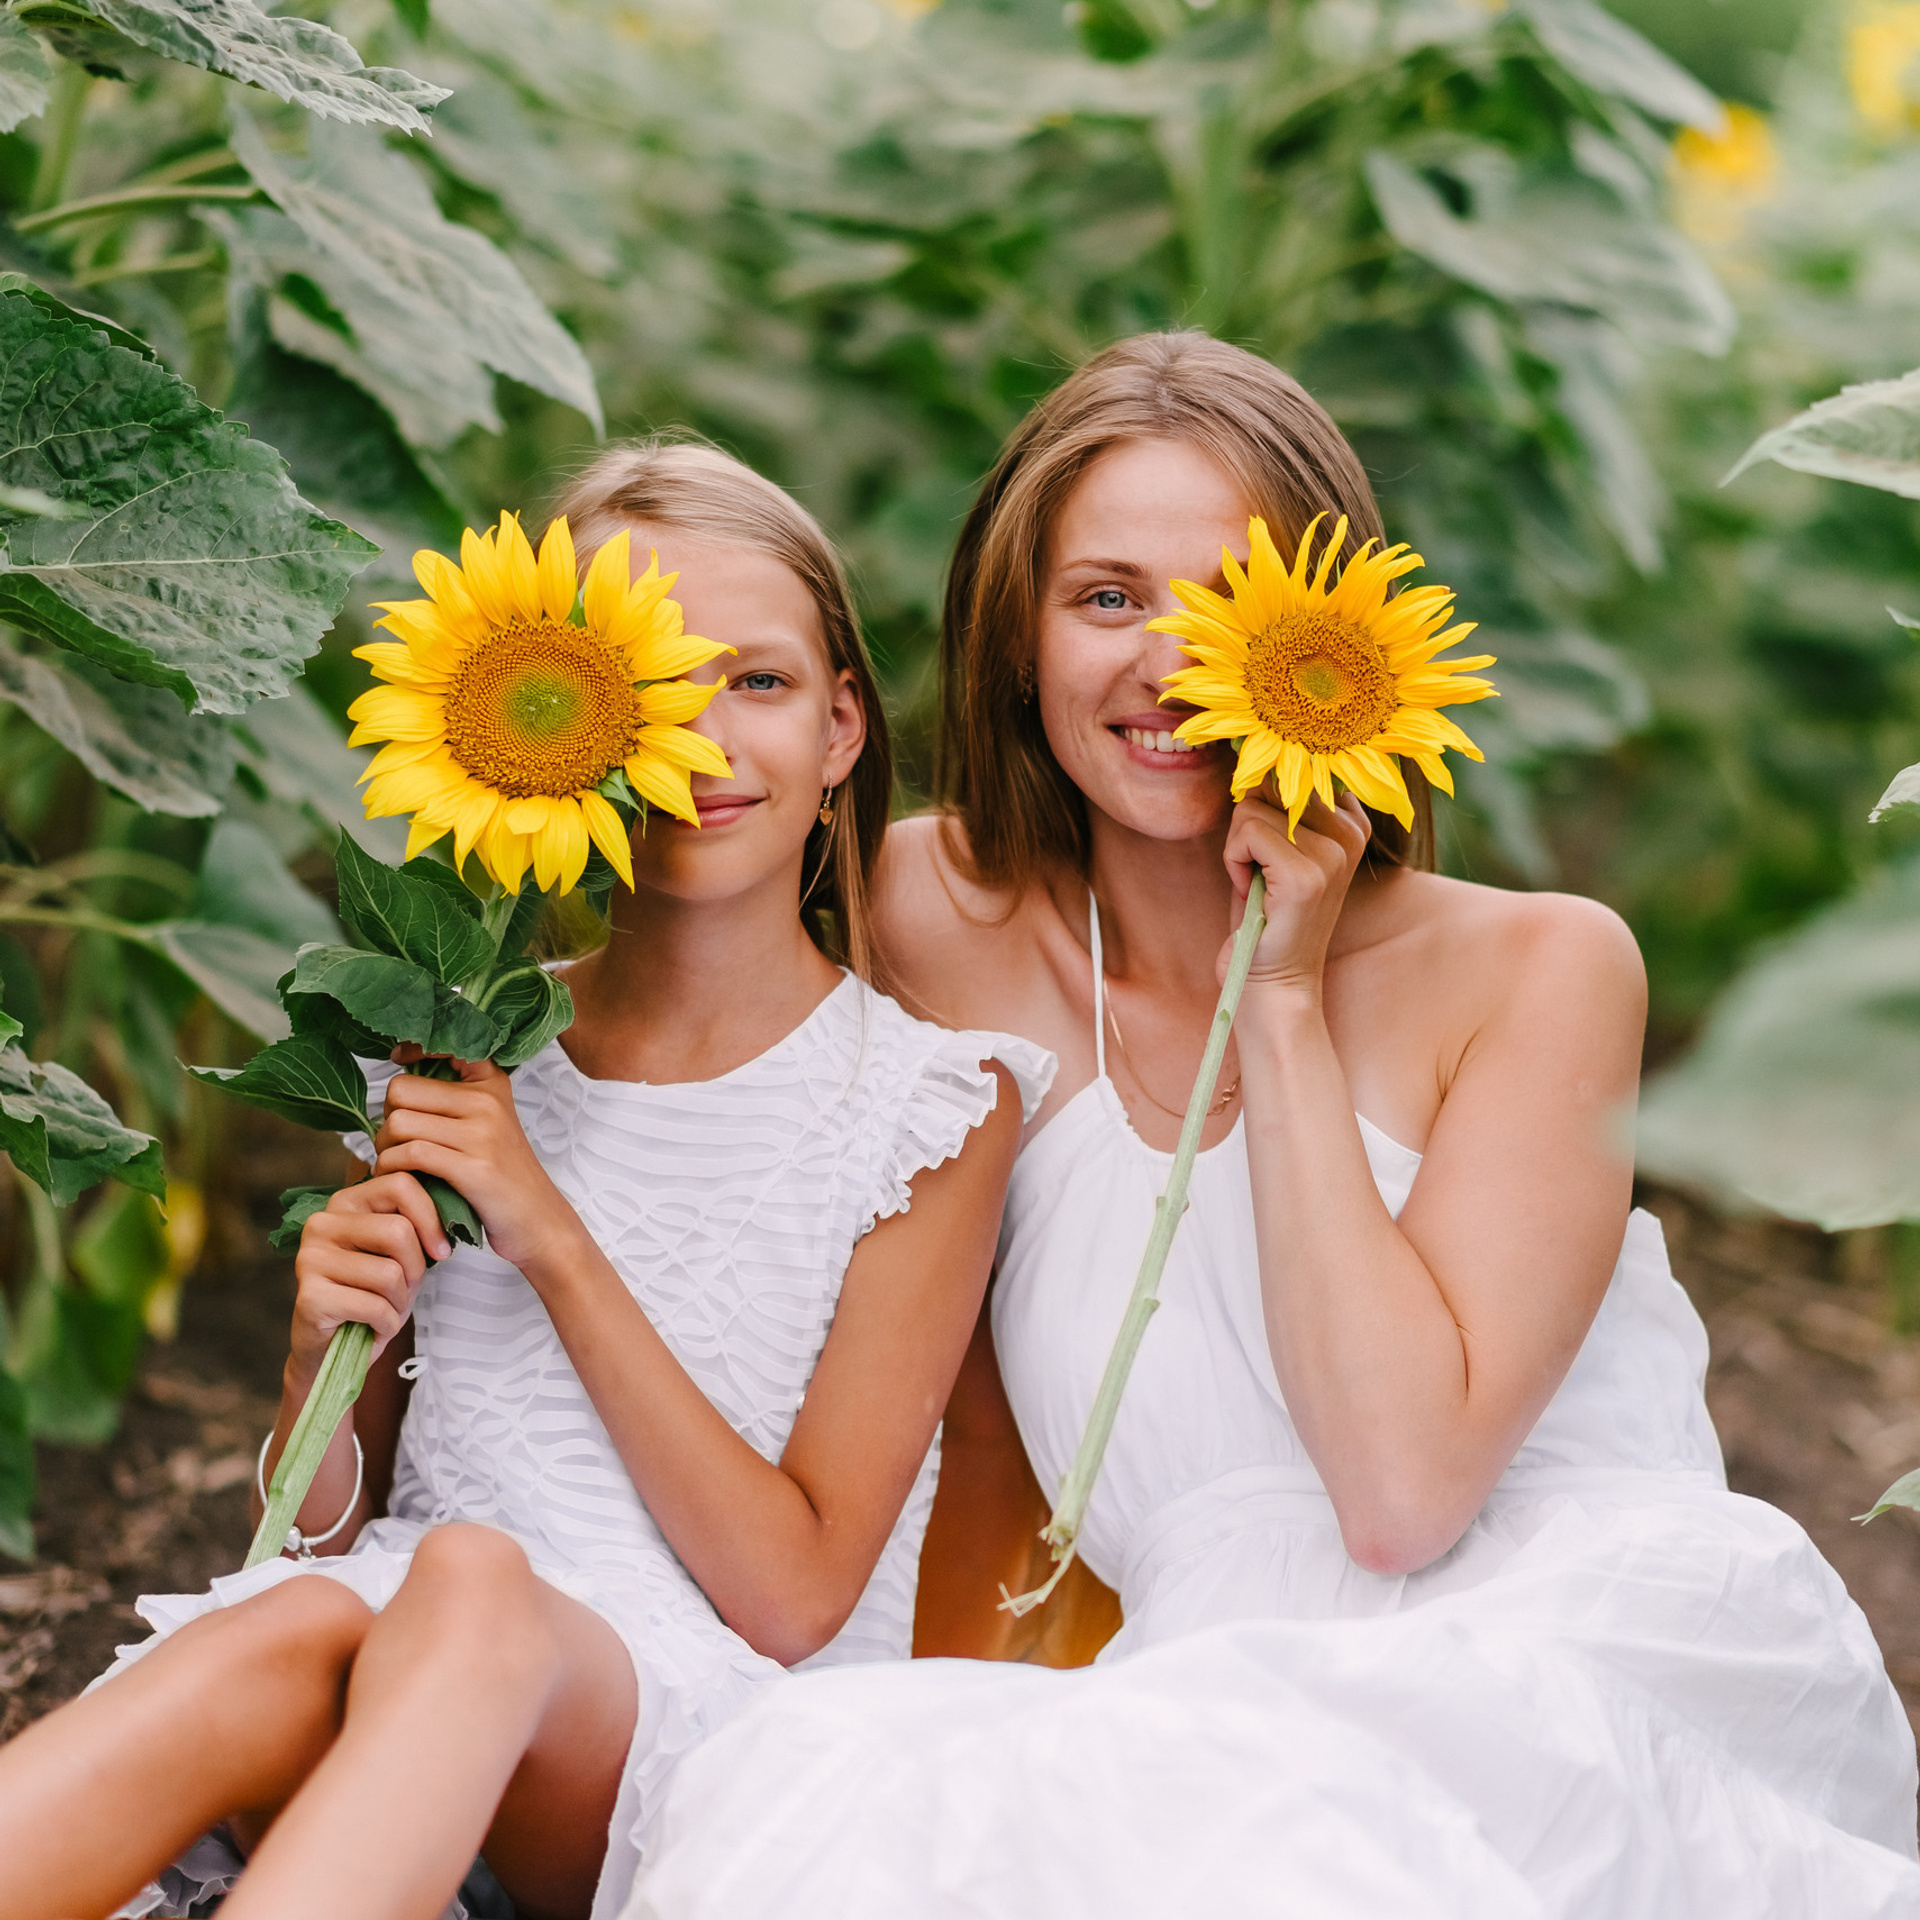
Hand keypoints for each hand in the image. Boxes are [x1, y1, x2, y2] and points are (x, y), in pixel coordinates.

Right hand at [291, 1174, 446, 1385]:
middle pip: (398, 1231)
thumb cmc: (373, 1295)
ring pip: (389, 1272)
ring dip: (400, 1301)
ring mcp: (310, 1259)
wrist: (335, 1348)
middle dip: (415, 1269)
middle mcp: (322, 1224)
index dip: (431, 1219)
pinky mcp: (310, 1296)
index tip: (441, 1250)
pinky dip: (387, 1324)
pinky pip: (375, 1306)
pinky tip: (373, 1327)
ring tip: (384, 1309)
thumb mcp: (401, 1254)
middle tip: (404, 1289)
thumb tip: (453, 1210)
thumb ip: (415, 1225)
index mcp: (345, 1203)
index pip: (401, 1185)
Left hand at [372, 1056, 579, 1273]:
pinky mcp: (473, 1167)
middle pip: (401, 1090)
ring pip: (399, 1123)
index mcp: (491, 1084)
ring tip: (394, 1163)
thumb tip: (396, 1089)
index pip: (442, 1046)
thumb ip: (452, 1102)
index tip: (399, 1057)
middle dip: (386, 1117)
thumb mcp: (488, 1125)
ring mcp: (482, 1134)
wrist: (538, 1220)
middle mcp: (487, 1101)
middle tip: (394, 1141)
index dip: (413, 1049)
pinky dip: (391, 1168)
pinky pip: (410, 1154)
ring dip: (383, 1148)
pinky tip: (398, 1178)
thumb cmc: (503, 1177)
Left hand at [1221, 789, 1370, 998]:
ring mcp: (1332, 855)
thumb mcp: (1280, 848)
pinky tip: (1249, 891)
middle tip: (1258, 869)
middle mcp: (1350, 834)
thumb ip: (1278, 805)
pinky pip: (1247, 834)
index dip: (1263, 803)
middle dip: (1248, 824)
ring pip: (1253, 807)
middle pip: (1270, 785)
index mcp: (1352, 822)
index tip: (1268, 848)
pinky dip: (1232, 861)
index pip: (1292, 771)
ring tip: (1256, 883)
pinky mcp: (1305, 875)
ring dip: (1238, 846)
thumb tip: (1254, 764)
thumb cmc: (1268, 914)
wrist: (1274, 980)